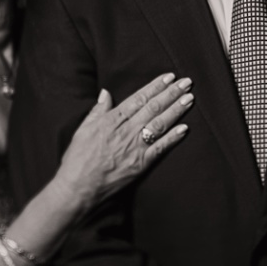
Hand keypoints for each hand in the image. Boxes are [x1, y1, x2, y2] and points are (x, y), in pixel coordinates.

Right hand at [52, 72, 192, 211]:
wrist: (77, 188)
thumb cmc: (77, 159)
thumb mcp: (83, 129)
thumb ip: (98, 110)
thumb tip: (105, 92)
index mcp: (112, 120)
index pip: (139, 98)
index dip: (155, 86)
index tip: (169, 77)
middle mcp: (126, 131)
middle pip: (153, 108)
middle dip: (171, 93)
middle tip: (187, 82)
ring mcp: (135, 147)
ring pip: (160, 124)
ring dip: (176, 110)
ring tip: (189, 99)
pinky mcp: (140, 164)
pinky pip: (160, 148)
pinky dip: (173, 138)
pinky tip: (185, 128)